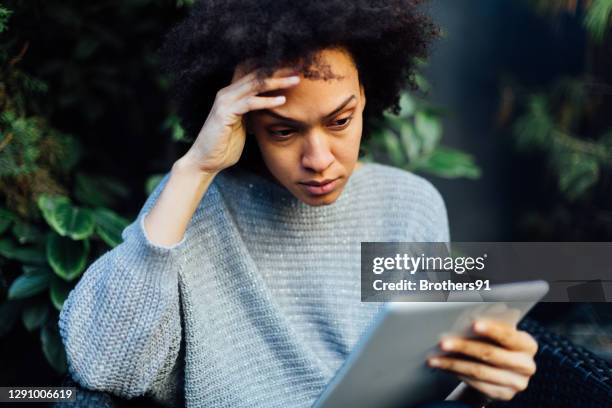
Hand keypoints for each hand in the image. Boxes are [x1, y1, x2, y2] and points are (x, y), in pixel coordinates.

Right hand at [181, 66, 300, 173]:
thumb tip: (270, 109)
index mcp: (232, 93)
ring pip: (255, 85)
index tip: (293, 69)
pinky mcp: (225, 113)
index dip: (273, 68)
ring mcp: (225, 101)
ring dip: (277, 81)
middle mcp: (227, 92)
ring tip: (295, 80)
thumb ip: (254, 113)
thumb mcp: (244, 125)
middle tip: (299, 69)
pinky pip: (250, 103)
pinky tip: (282, 100)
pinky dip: (267, 101)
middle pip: (257, 74)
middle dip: (279, 70)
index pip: (254, 73)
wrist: (206, 160)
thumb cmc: (225, 144)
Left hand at [427, 319, 537, 401]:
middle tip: (443, 342)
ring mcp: (516, 383)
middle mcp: (526, 366)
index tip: (473, 323)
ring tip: (434, 358)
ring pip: (479, 371)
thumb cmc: (496, 342)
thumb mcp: (498, 332)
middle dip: (464, 347)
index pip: (509, 336)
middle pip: (490, 355)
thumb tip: (467, 315)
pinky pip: (476, 384)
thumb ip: (490, 323)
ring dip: (453, 364)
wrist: (501, 369)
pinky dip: (457, 374)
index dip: (492, 330)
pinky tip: (443, 367)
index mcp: (527, 345)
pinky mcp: (503, 395)